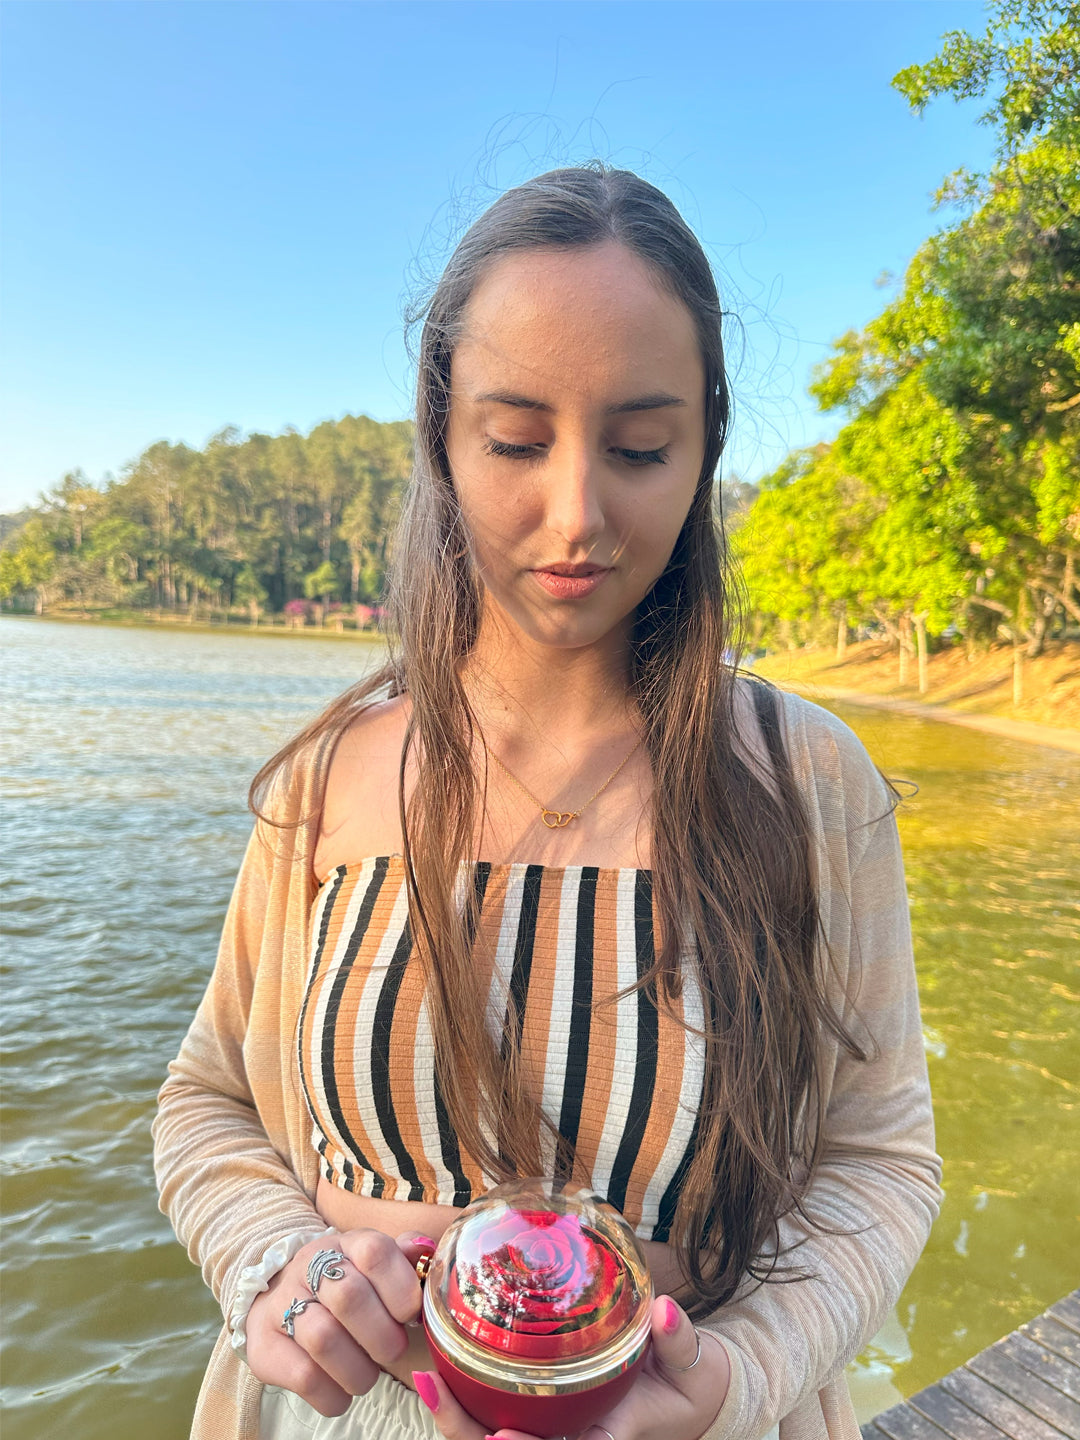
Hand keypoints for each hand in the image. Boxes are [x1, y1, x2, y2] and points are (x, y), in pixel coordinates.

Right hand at [245, 1228, 433, 1416]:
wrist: (275, 1302)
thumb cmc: (341, 1287)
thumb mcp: (371, 1266)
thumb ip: (403, 1258)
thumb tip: (424, 1249)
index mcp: (344, 1245)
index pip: (374, 1252)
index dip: (400, 1287)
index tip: (409, 1315)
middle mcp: (309, 1267)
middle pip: (349, 1297)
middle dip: (383, 1336)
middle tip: (393, 1351)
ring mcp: (282, 1304)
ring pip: (324, 1339)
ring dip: (359, 1370)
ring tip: (368, 1376)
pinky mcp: (264, 1345)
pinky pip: (304, 1377)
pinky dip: (333, 1394)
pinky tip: (342, 1391)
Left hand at [412, 1294, 730, 1439]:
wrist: (695, 1394)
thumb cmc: (692, 1384)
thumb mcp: (693, 1363)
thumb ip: (678, 1340)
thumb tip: (665, 1311)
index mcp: (605, 1437)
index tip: (497, 1434)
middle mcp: (573, 1437)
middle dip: (463, 1428)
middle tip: (428, 1384)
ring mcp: (557, 1425)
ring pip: (493, 1434)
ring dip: (456, 1416)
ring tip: (424, 1377)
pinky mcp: (549, 1406)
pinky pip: (500, 1407)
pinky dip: (469, 1395)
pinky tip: (443, 1366)